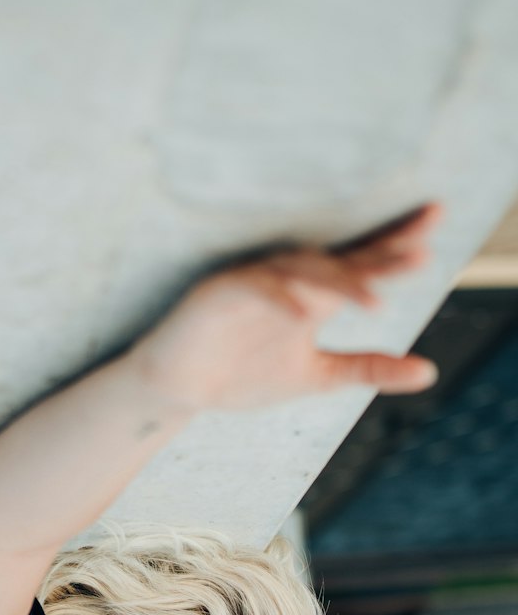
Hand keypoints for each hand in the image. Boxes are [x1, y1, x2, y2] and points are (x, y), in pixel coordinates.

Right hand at [130, 202, 444, 412]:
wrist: (179, 390)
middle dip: (378, 256)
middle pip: (339, 261)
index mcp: (314, 295)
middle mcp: (289, 281)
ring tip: (373, 301)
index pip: (360, 263)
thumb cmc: (241, 375)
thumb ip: (368, 368)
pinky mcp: (219, 292)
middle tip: (420, 250)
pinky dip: (279, 299)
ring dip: (336, 282)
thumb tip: (428, 371)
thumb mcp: (317, 377)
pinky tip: (304, 314)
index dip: (395, 245)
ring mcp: (254, 283)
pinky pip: (254, 289)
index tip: (436, 224)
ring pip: (301, 271)